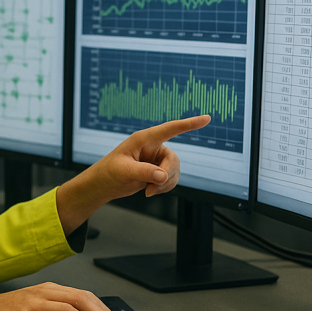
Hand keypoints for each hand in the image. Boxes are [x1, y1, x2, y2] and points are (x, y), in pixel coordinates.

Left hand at [56, 115, 210, 232]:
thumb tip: (163, 176)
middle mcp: (153, 147)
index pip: (170, 129)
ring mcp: (156, 159)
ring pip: (175, 171)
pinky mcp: (157, 170)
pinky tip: (150, 192)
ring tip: (148, 191)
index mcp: (144, 139)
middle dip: (167, 175)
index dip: (189, 124)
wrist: (104, 184)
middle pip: (174, 159)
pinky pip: (171, 179)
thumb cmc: (109, 172)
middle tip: (152, 187)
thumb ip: (144, 172)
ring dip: (165, 184)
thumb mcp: (124, 171)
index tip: (207, 119)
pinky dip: (165, 188)